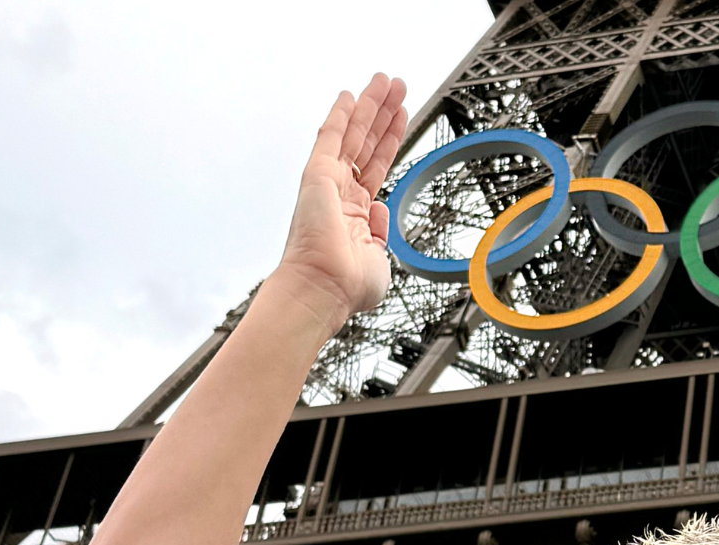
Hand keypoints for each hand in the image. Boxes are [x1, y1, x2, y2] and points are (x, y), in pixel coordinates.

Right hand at [274, 74, 408, 327]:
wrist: (325, 289)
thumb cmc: (346, 286)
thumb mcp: (379, 259)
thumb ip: (382, 234)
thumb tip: (381, 211)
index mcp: (354, 213)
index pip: (376, 166)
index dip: (390, 140)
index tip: (401, 117)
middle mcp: (340, 194)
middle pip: (366, 142)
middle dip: (383, 113)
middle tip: (397, 87)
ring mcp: (328, 182)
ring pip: (353, 134)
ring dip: (370, 106)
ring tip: (387, 81)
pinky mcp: (317, 176)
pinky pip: (330, 137)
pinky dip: (340, 115)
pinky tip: (350, 96)